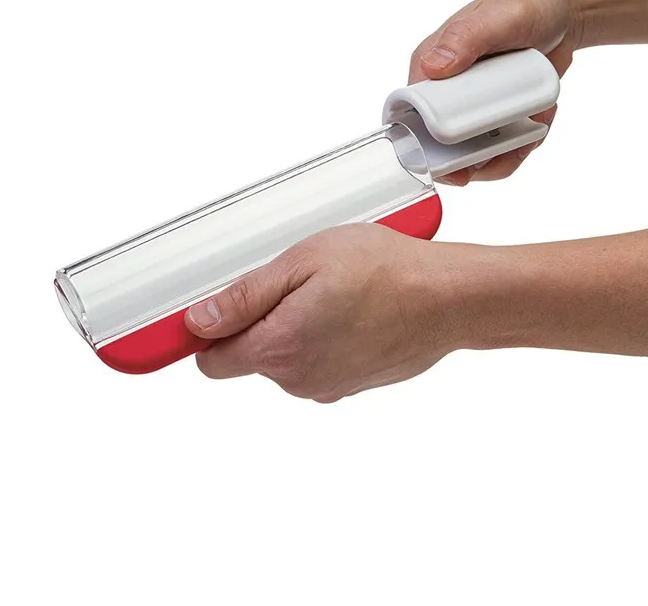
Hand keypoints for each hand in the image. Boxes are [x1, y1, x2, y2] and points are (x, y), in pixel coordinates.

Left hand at [185, 223, 469, 401]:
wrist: (449, 299)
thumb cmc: (385, 271)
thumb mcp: (302, 263)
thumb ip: (244, 298)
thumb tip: (198, 321)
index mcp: (279, 349)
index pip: (211, 360)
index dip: (208, 331)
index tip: (215, 306)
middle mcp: (299, 379)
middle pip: (250, 355)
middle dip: (259, 320)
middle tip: (293, 280)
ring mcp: (328, 385)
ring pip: (285, 357)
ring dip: (294, 327)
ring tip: (329, 290)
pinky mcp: (352, 383)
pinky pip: (317, 361)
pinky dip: (322, 337)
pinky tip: (349, 308)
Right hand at [409, 0, 581, 184]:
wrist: (565, 11)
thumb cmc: (526, 4)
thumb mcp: (499, 16)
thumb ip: (465, 38)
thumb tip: (432, 67)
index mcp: (429, 67)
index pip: (411, 117)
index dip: (424, 146)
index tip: (454, 163)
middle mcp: (443, 91)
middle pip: (442, 146)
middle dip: (473, 159)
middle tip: (504, 151)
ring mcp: (469, 108)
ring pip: (474, 154)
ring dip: (504, 153)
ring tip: (531, 129)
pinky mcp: (493, 117)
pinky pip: (501, 147)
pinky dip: (522, 144)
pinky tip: (539, 122)